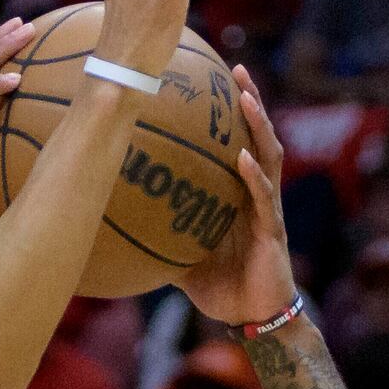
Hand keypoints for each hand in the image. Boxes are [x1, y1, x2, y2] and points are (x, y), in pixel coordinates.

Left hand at [178, 65, 296, 327]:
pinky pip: (263, 198)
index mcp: (240, 195)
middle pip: (259, 136)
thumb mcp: (182, 257)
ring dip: (258, 125)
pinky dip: (253, 176)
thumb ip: (161, 237)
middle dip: (251, 101)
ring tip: (246, 97)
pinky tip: (242, 157)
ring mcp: (268, 210)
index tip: (215, 79)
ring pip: (269, 157)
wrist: (252, 319)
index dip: (232, 112)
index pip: (239, 142)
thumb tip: (116, 229)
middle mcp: (258, 195)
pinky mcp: (272, 231)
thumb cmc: (221, 287)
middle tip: (236, 69)